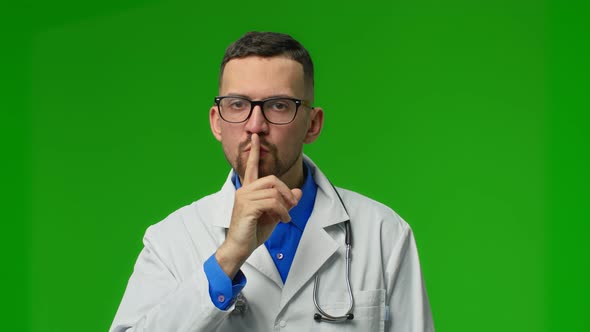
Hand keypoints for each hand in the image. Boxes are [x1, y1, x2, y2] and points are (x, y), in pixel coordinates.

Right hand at [215, 133, 302, 277]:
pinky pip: (272, 203)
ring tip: (285, 217)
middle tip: (293, 204)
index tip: (255, 137)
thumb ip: (284, 203)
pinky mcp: (247, 208)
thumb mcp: (274, 215)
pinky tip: (282, 220)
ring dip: (285, 206)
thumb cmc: (253, 232)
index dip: (254, 152)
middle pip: (272, 179)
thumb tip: (298, 192)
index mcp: (248, 190)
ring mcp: (244, 198)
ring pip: (273, 192)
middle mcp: (244, 190)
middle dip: (286, 191)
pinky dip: (282, 211)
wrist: (240, 248)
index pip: (251, 167)